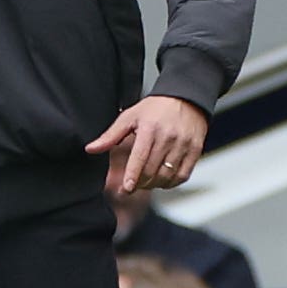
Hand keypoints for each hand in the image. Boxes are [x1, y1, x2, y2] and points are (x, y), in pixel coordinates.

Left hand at [88, 97, 210, 192]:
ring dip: (154, 184)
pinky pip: (183, 175)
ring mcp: (184, 144)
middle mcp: (169, 137)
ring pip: (167, 176)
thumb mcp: (129, 117)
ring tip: (145, 182)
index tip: (126, 188)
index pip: (140, 157)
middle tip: (131, 186)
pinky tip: (162, 180)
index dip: (132, 176)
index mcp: (150, 128)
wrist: (187, 98)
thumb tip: (90, 149)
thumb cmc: (156, 108)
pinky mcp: (195, 150)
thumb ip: (110, 136)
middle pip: (152, 170)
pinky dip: (171, 183)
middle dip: (139, 183)